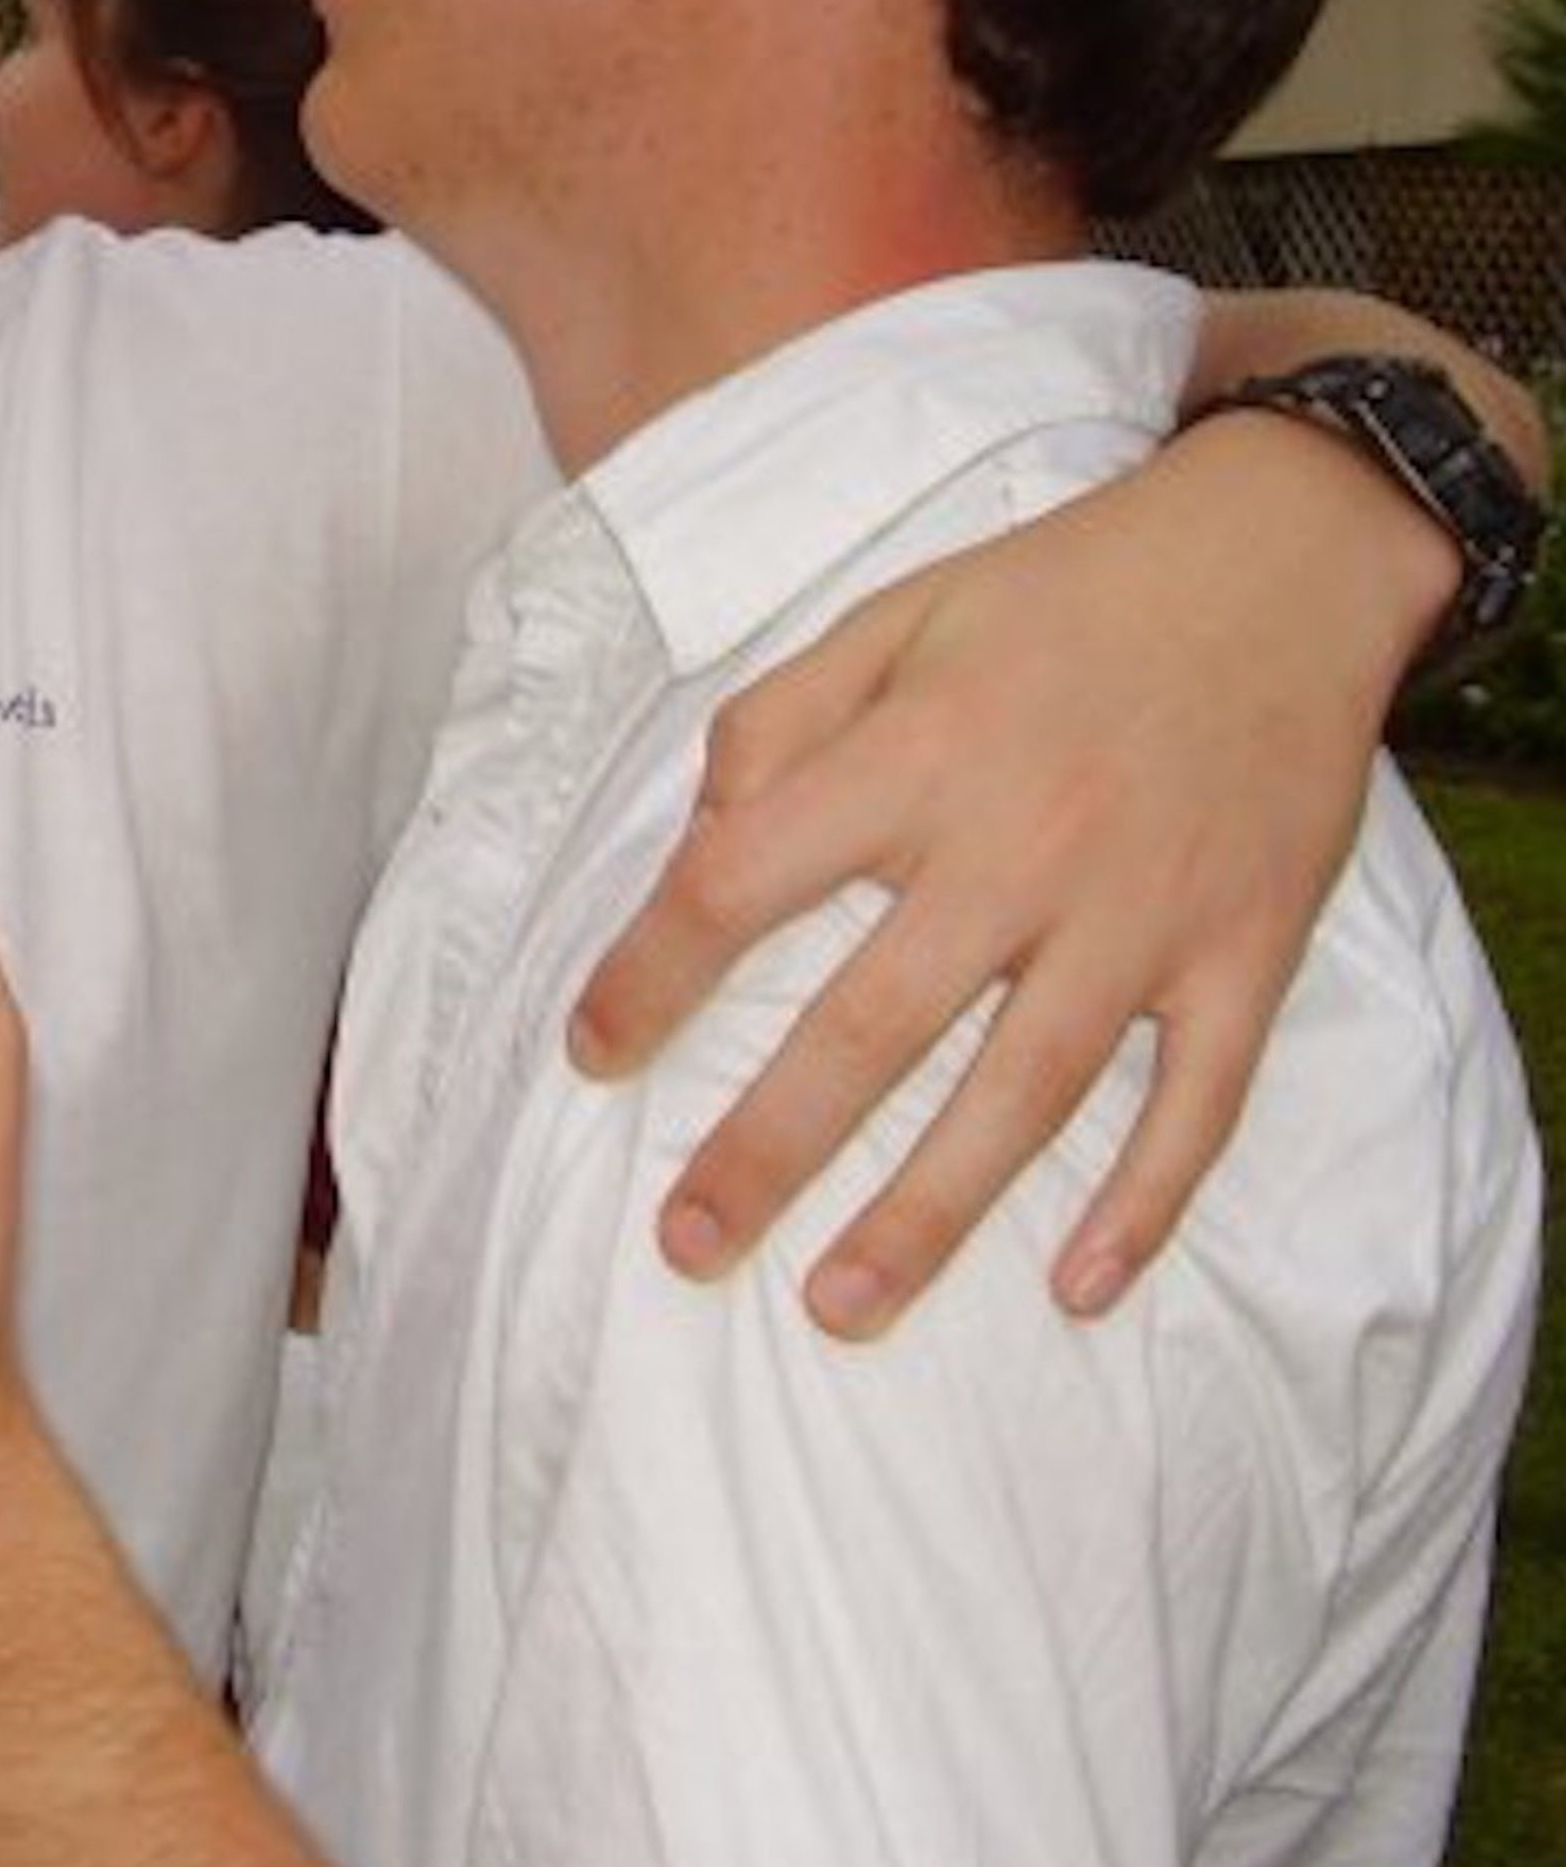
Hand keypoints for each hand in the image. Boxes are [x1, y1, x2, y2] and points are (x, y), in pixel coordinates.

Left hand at [569, 427, 1396, 1336]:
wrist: (1277, 560)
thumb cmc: (1058, 593)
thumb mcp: (891, 614)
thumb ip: (779, 719)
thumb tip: (699, 833)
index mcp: (913, 758)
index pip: (741, 881)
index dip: (650, 972)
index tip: (590, 1053)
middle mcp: (1018, 848)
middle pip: (871, 1028)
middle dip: (769, 1149)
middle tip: (689, 1244)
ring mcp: (1140, 913)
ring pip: (1023, 1097)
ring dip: (928, 1216)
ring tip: (838, 1307)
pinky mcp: (1243, 951)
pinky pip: (1198, 1104)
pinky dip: (1145, 1204)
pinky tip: (1079, 1288)